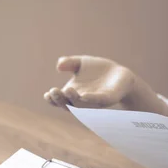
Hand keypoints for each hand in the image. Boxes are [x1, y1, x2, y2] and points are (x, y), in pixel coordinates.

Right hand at [44, 55, 167, 115]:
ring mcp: (94, 102)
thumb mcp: (82, 63)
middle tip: (53, 91)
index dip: (52, 99)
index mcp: (72, 94)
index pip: (59, 100)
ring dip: (73, 99)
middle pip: (67, 104)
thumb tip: (59, 65)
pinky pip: (98, 101)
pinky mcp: (107, 99)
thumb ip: (70, 62)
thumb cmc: (99, 71)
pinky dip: (90, 99)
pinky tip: (84, 95)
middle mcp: (81, 101)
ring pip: (81, 105)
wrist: (121, 75)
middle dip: (59, 99)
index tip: (47, 94)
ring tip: (67, 90)